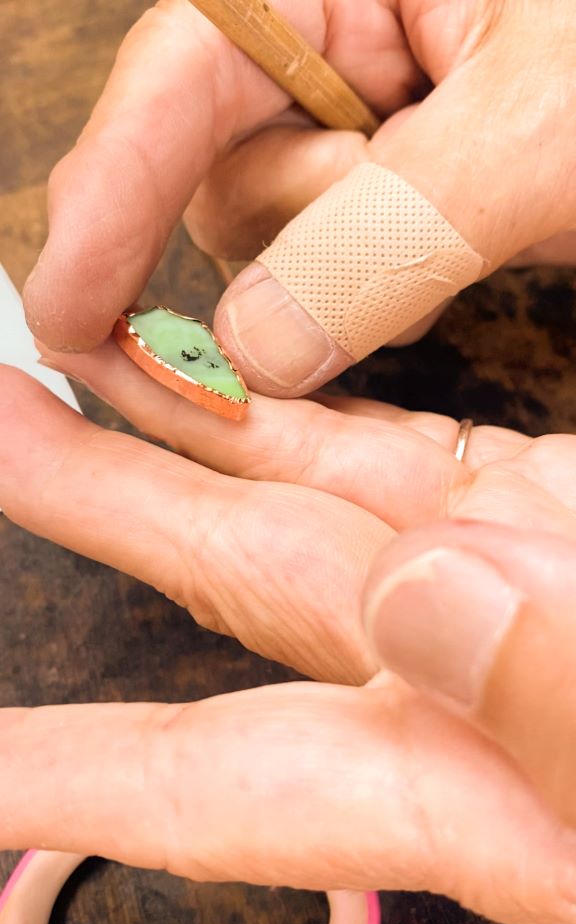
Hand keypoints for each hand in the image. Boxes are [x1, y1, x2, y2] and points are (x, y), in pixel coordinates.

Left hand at [3, 349, 575, 923]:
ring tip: (85, 350)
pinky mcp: (522, 503)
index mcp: (465, 792)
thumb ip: (557, 702)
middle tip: (4, 433)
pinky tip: (235, 358)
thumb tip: (422, 597)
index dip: (75, 777)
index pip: (219, 790)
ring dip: (187, 420)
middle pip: (235, 582)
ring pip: (295, 487)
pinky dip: (304, 403)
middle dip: (104, 506)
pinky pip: (380, 442)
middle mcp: (442, 678)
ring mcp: (480, 574)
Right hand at [23, 0, 575, 392]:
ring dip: (347, 279)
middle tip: (392, 250)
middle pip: (218, 170)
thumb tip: (251, 348)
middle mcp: (340, 39)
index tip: (61, 311)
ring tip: (473, 230)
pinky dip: (369, 302)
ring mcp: (368, 122)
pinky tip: (439, 273)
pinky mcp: (399, 193)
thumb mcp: (541, 130)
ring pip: (273, 241)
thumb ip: (386, 234)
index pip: (180, 72)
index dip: (106, 195)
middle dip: (289, 240)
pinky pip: (333, 270)